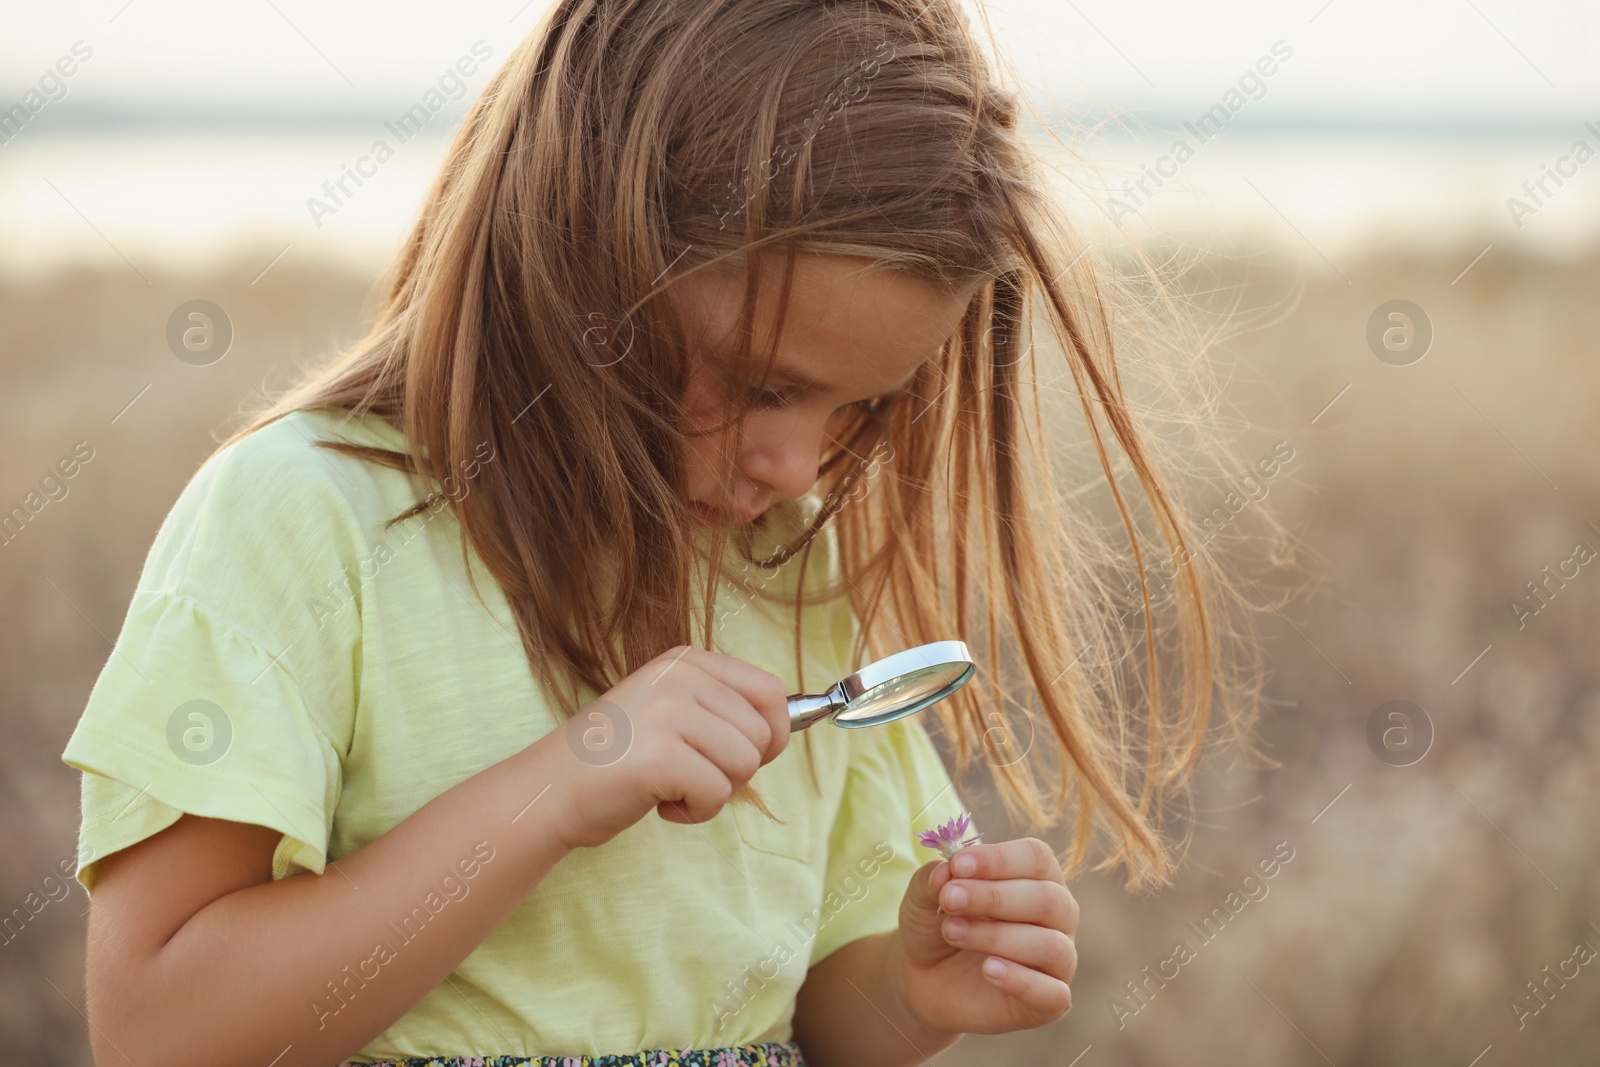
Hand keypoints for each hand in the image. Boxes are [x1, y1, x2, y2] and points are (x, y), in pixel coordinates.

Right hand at [543, 645, 790, 849]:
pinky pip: (717, 794)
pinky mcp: (661, 756)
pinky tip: (660, 804)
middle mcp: (679, 677)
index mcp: (686, 662)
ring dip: (714, 792)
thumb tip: (785, 729)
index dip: (771, 732)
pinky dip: (695, 813)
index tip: (743, 755)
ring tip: (671, 787)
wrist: (551, 790)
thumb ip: (720, 709)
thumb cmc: (615, 760)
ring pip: (744, 765)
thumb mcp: (670, 711)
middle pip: (760, 735)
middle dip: (735, 770)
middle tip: (689, 775)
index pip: (770, 690)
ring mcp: (669, 713)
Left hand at [887, 838, 1077, 1036]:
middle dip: (994, 897)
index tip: (959, 865)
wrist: (922, 978)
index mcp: (1037, 877)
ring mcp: (1058, 960)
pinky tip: (988, 969)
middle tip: (949, 900)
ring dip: (997, 936)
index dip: (999, 859)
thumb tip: (948, 871)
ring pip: (1049, 945)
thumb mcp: (924, 896)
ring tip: (953, 932)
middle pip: (1047, 899)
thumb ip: (936, 878)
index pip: (1036, 858)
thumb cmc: (936, 924)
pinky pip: (1053, 994)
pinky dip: (1021, 980)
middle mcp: (1058, 915)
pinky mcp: (1049, 1002)